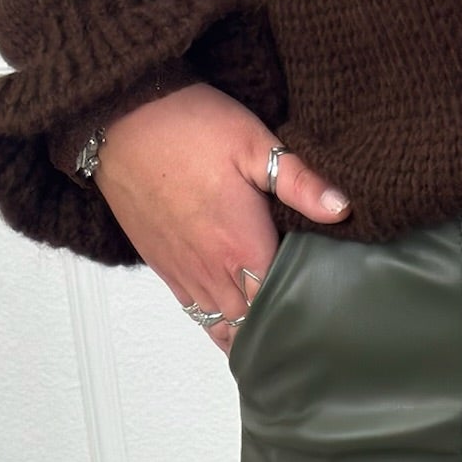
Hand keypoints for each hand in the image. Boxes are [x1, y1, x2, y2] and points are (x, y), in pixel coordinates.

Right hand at [91, 82, 350, 354]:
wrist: (119, 117)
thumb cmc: (190, 124)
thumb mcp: (254, 142)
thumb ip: (299, 181)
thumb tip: (342, 209)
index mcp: (242, 247)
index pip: (281, 302)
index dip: (304, 310)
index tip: (326, 311)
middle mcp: (213, 271)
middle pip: (254, 324)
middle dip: (279, 330)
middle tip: (307, 333)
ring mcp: (186, 273)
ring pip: (223, 327)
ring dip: (248, 335)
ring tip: (275, 344)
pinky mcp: (164, 267)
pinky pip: (195, 314)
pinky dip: (217, 327)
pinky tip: (234, 330)